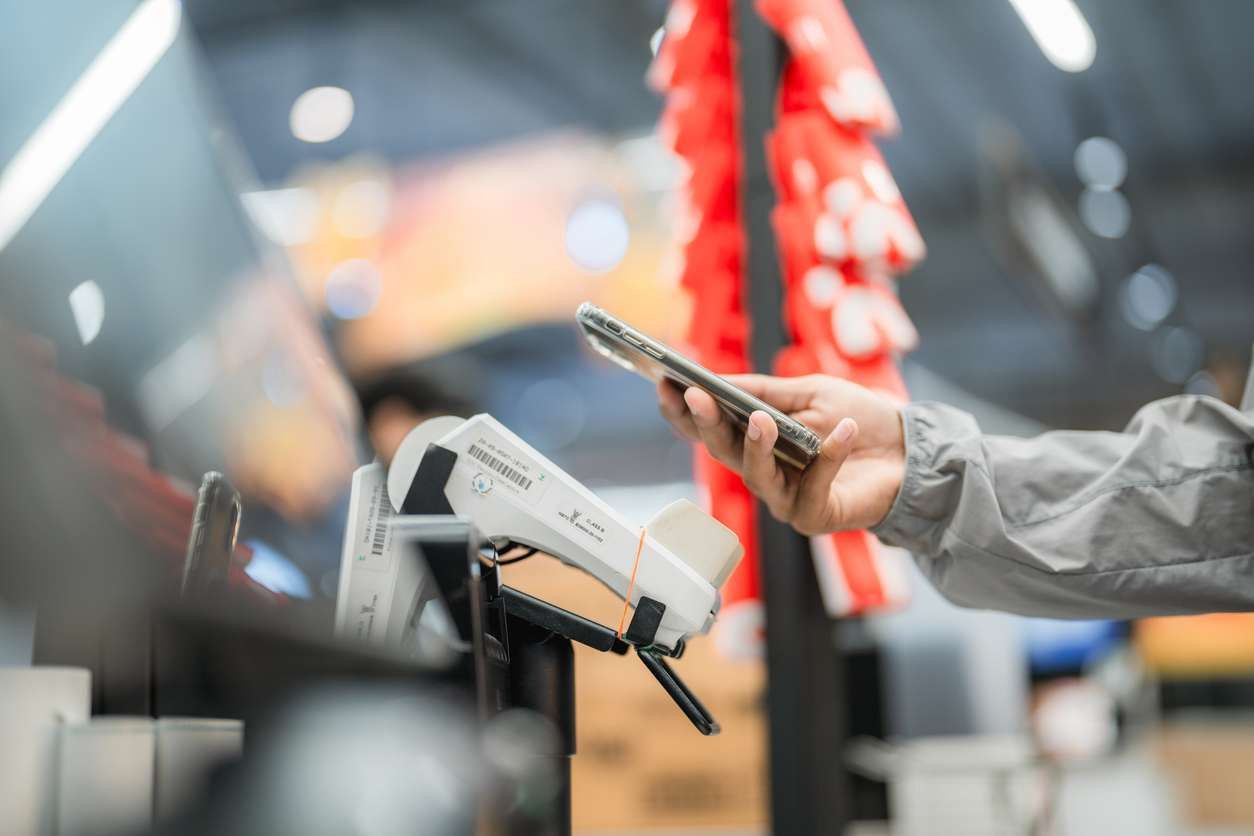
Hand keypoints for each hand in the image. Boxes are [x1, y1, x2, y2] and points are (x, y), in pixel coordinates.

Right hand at [657, 374, 904, 533]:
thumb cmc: (858, 419)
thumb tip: (722, 381)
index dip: (685, 412)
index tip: (665, 385)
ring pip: (757, 476)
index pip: (710, 429)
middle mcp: (763, 473)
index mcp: (755, 442)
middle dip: (707, 424)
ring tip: (761, 419)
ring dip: (757, 446)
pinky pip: (814, 488)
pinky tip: (843, 429)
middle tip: (696, 396)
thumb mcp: (811, 392)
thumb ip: (768, 392)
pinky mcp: (816, 516)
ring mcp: (786, 499)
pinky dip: (829, 456)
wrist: (909, 452)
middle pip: (723, 453)